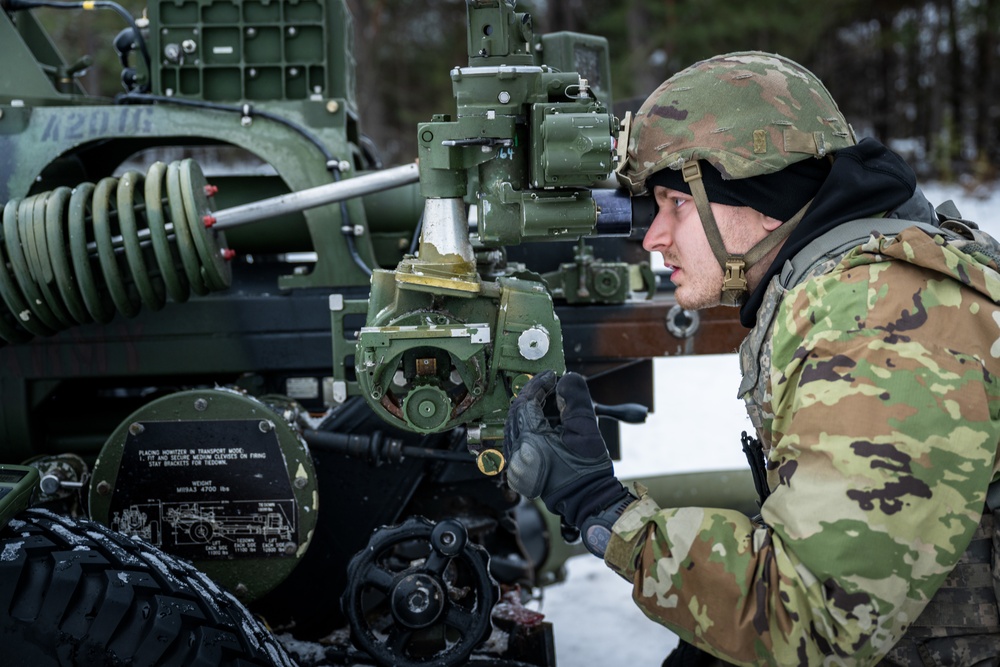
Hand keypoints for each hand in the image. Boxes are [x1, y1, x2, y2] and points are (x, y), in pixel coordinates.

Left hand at [503, 371, 631, 531]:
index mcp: (531, 443)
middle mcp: (517, 455)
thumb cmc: (588, 469)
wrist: (587, 499)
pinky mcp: (519, 471)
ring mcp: (515, 465)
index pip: (526, 403)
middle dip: (532, 396)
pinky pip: (517, 440)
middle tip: (549, 385)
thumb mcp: (586, 429)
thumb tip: (566, 380)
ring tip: (548, 401)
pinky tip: (543, 420)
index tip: (551, 376)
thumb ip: (575, 399)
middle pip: (516, 413)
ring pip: (515, 426)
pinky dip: (528, 426)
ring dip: (529, 410)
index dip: (538, 385)